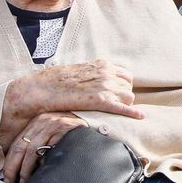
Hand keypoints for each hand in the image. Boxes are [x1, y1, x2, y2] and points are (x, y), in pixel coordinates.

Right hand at [1, 59, 143, 145]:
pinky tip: (140, 118)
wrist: (41, 89)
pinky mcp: (99, 100)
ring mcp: (104, 86)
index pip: (125, 76)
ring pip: (128, 97)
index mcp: (101, 65)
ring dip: (124, 105)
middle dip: (124, 97)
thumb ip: (91, 75)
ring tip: (114, 113)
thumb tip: (97, 82)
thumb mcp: (77, 72)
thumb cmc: (56, 82)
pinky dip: (132, 113)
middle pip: (128, 87)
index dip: (123, 87)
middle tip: (114, 106)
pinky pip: (122, 107)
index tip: (118, 95)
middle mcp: (106, 73)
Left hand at [1, 110, 87, 182]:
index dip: (9, 163)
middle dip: (13, 168)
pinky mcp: (66, 127)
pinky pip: (50, 147)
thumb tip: (23, 170)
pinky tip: (42, 170)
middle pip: (21, 147)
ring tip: (25, 182)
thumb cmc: (75, 134)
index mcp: (36, 123)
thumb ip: (40, 147)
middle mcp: (42, 120)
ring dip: (26, 168)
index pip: (17, 144)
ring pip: (32, 149)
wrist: (98, 124)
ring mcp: (54, 123)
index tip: (5, 178)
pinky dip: (44, 161)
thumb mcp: (53, 136)